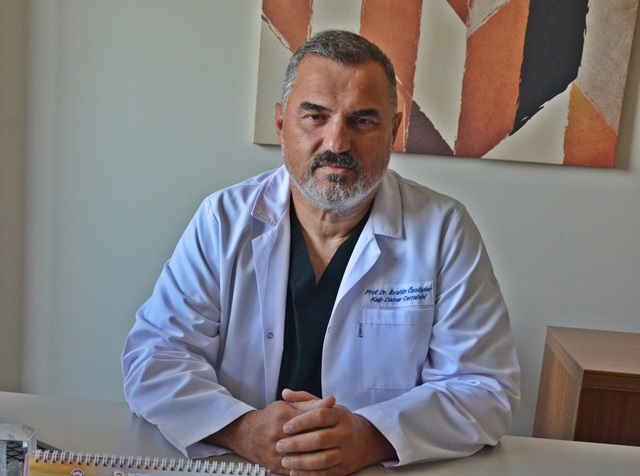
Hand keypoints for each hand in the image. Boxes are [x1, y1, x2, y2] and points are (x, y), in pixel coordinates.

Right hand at [205, 392, 334, 472]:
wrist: (246, 434)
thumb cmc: (271, 416)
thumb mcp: (288, 405)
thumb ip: (311, 403)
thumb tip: (332, 401)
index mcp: (283, 415)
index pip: (311, 418)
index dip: (327, 421)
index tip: (339, 423)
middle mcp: (279, 433)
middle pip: (309, 438)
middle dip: (325, 440)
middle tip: (340, 441)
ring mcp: (277, 451)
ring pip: (304, 456)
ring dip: (320, 456)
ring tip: (334, 454)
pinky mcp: (275, 465)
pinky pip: (296, 469)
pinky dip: (310, 469)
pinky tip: (321, 466)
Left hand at [277, 393, 396, 475]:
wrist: (367, 440)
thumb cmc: (339, 421)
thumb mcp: (327, 407)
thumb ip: (305, 399)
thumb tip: (285, 393)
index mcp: (339, 415)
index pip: (319, 416)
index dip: (301, 422)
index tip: (285, 427)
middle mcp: (345, 433)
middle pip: (320, 439)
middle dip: (297, 444)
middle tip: (280, 446)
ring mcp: (346, 452)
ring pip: (323, 459)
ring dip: (301, 462)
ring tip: (284, 461)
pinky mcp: (345, 468)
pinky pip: (326, 473)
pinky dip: (309, 474)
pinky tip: (294, 472)